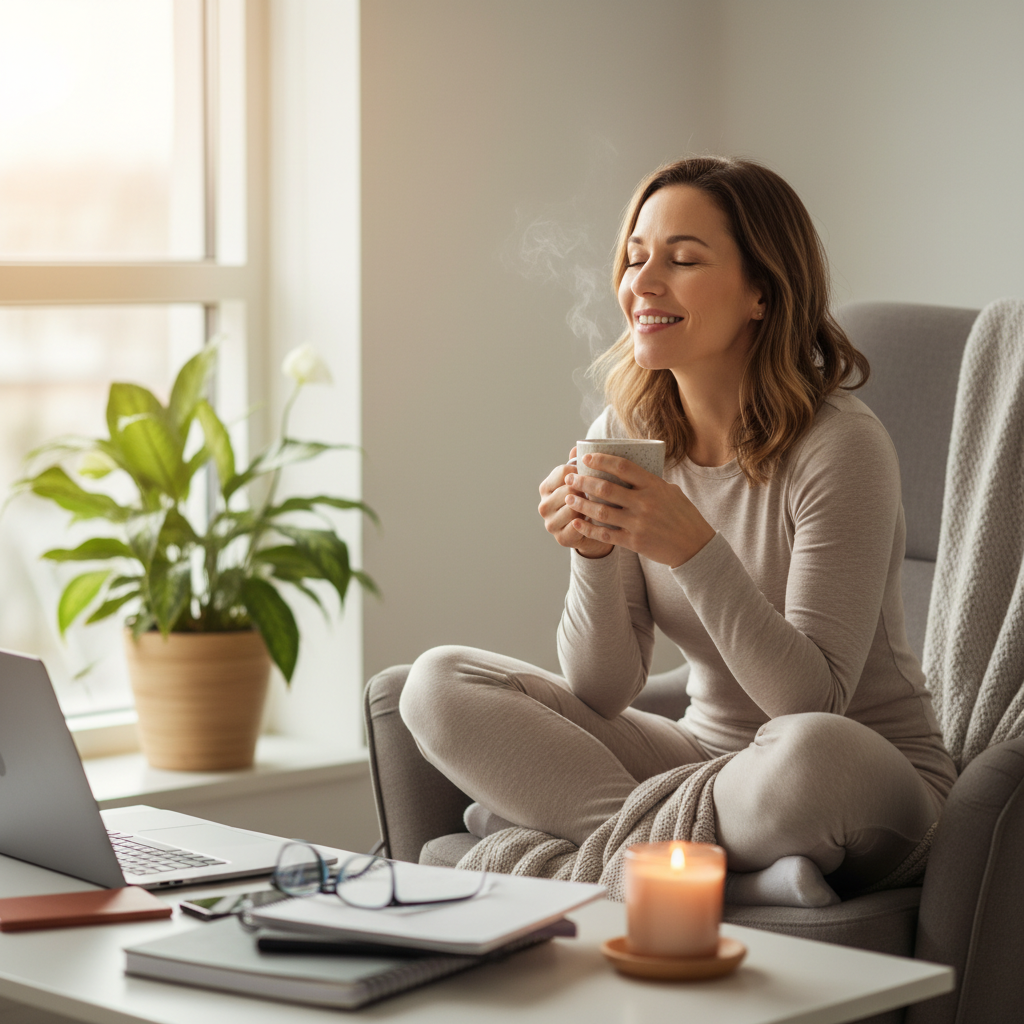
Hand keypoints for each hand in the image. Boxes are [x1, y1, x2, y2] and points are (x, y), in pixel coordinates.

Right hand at [538, 448, 614, 558]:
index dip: (582, 471)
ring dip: (589, 506)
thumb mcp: (583, 480)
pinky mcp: (561, 539)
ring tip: (601, 505)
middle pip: (568, 489)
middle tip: (602, 491)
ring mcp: (550, 523)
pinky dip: (589, 522)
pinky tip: (598, 520)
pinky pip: (578, 526)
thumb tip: (577, 448)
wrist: (592, 532)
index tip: (595, 473)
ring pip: (573, 508)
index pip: (563, 471)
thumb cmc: (588, 500)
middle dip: (586, 489)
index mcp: (546, 487)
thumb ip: (578, 463)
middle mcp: (544, 505)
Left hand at [562, 452, 714, 567]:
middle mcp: (644, 503)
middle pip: (606, 488)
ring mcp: (638, 523)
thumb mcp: (671, 492)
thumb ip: (650, 484)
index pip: (624, 467)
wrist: (695, 547)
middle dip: (584, 481)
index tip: (587, 458)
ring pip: (602, 511)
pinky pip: (605, 534)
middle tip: (570, 478)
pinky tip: (577, 522)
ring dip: (582, 503)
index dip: (602, 460)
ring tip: (568, 498)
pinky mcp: (634, 542)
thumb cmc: (683, 516)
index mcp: (654, 486)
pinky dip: (588, 528)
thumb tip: (627, 473)